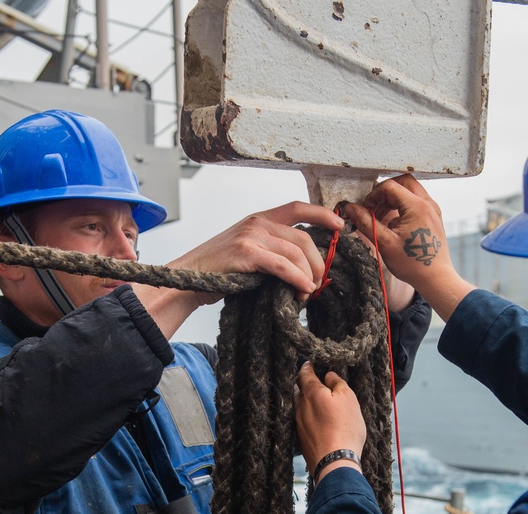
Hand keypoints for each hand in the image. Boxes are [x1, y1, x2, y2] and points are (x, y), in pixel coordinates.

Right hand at [176, 201, 344, 304]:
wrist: (187, 279)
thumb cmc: (219, 272)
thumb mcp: (249, 253)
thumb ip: (273, 251)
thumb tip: (305, 268)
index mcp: (259, 219)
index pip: (298, 207)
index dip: (323, 214)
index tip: (341, 226)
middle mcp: (257, 222)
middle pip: (303, 237)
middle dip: (318, 262)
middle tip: (320, 282)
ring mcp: (251, 235)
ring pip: (296, 253)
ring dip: (308, 276)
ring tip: (307, 293)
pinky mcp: (246, 253)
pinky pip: (283, 265)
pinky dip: (297, 279)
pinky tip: (302, 290)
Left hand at [295, 362, 365, 483]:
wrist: (335, 462)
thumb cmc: (344, 428)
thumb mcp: (348, 398)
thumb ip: (337, 383)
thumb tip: (329, 375)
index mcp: (310, 392)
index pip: (303, 372)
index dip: (308, 366)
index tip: (311, 363)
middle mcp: (299, 406)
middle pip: (299, 389)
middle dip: (306, 384)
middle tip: (318, 382)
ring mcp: (298, 423)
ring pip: (300, 406)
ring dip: (308, 401)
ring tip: (322, 402)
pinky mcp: (301, 438)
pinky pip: (303, 421)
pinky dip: (310, 417)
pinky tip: (321, 422)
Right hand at [343, 175, 473, 320]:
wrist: (436, 278)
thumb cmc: (413, 264)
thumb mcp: (384, 242)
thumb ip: (365, 222)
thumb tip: (350, 208)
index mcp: (417, 206)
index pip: (390, 186)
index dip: (373, 195)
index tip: (365, 208)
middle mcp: (428, 204)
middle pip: (403, 182)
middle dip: (385, 191)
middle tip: (374, 207)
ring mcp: (433, 210)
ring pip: (411, 191)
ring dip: (394, 199)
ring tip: (381, 218)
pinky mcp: (433, 218)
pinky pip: (417, 202)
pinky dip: (403, 206)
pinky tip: (394, 224)